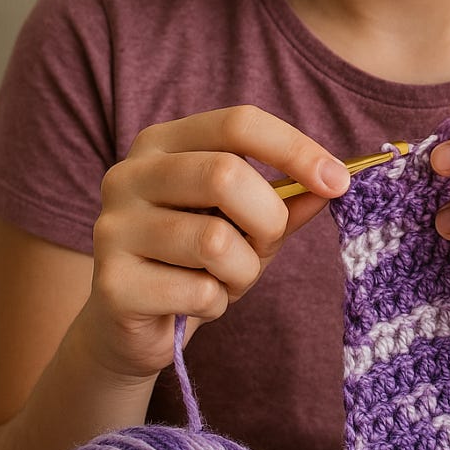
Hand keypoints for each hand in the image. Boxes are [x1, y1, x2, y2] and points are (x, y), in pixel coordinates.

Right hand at [77, 106, 349, 380]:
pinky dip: (216, 304)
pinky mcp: (111, 283)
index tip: (338, 181)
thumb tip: (333, 182)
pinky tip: (195, 304)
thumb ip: (287, 199)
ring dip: (243, 272)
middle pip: (225, 174)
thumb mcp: (248, 223)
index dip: (294, 148)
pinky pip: (198, 291)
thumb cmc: (196, 261)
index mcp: (163, 143)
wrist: (132, 326)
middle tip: (266, 246)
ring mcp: (112, 227)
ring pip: (215, 240)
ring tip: (225, 281)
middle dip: (268, 219)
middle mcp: (129, 174)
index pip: (237, 123)